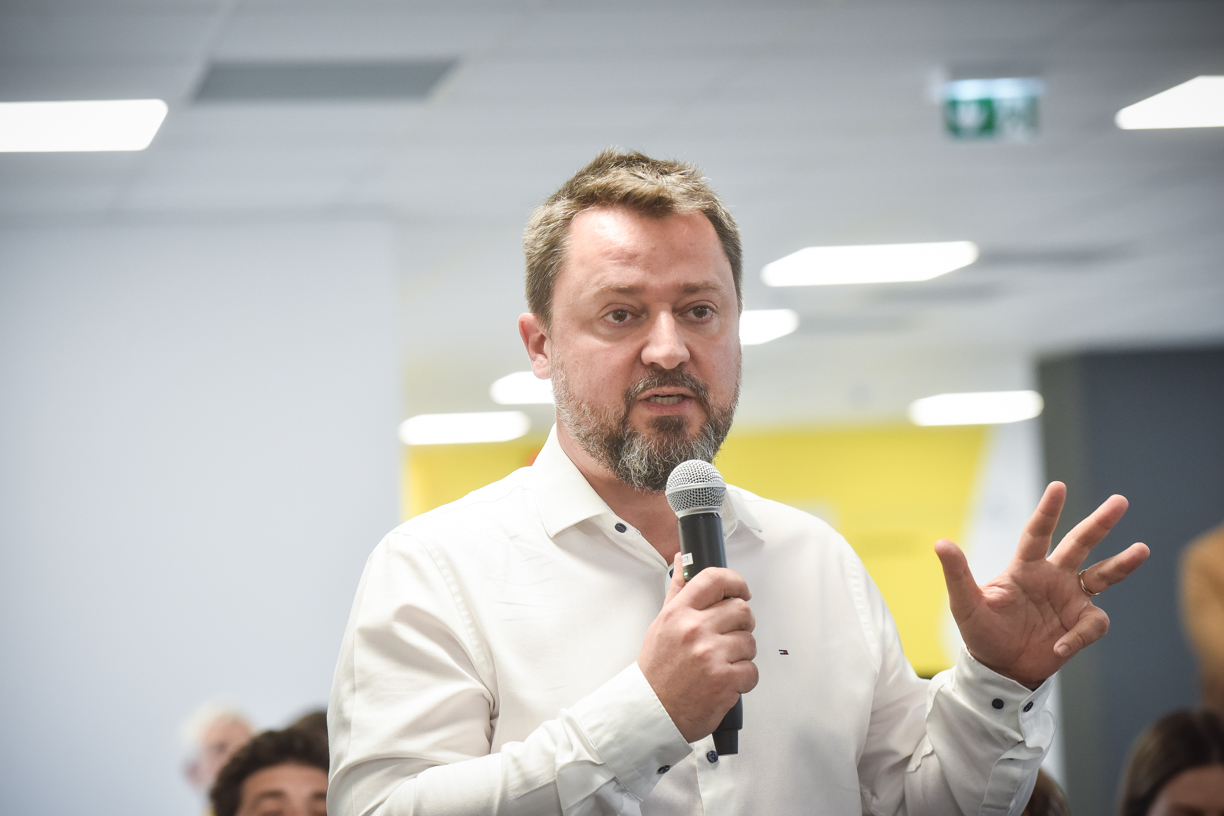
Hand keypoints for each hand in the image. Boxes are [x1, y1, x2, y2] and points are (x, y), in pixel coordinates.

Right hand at [638, 554, 757, 741]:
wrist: (650, 712)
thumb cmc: (656, 671)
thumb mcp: (661, 625)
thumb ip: (677, 591)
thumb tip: (682, 559)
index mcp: (679, 613)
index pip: (714, 579)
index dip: (735, 581)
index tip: (741, 590)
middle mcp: (694, 630)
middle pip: (741, 609)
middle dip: (741, 623)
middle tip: (730, 635)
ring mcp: (711, 655)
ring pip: (750, 641)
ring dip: (742, 653)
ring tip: (722, 662)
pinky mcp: (725, 680)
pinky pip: (752, 670)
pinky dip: (743, 678)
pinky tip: (725, 680)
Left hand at [935, 481, 1149, 688]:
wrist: (999, 668)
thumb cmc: (981, 632)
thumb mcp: (965, 604)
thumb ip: (957, 574)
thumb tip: (941, 544)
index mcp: (1025, 567)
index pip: (1038, 533)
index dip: (1048, 511)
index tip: (1058, 486)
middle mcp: (1052, 577)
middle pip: (1080, 544)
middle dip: (1099, 523)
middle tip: (1120, 501)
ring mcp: (1070, 599)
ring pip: (1102, 575)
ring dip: (1122, 564)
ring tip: (1142, 549)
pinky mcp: (1080, 624)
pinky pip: (1092, 624)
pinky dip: (1079, 635)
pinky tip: (1059, 645)